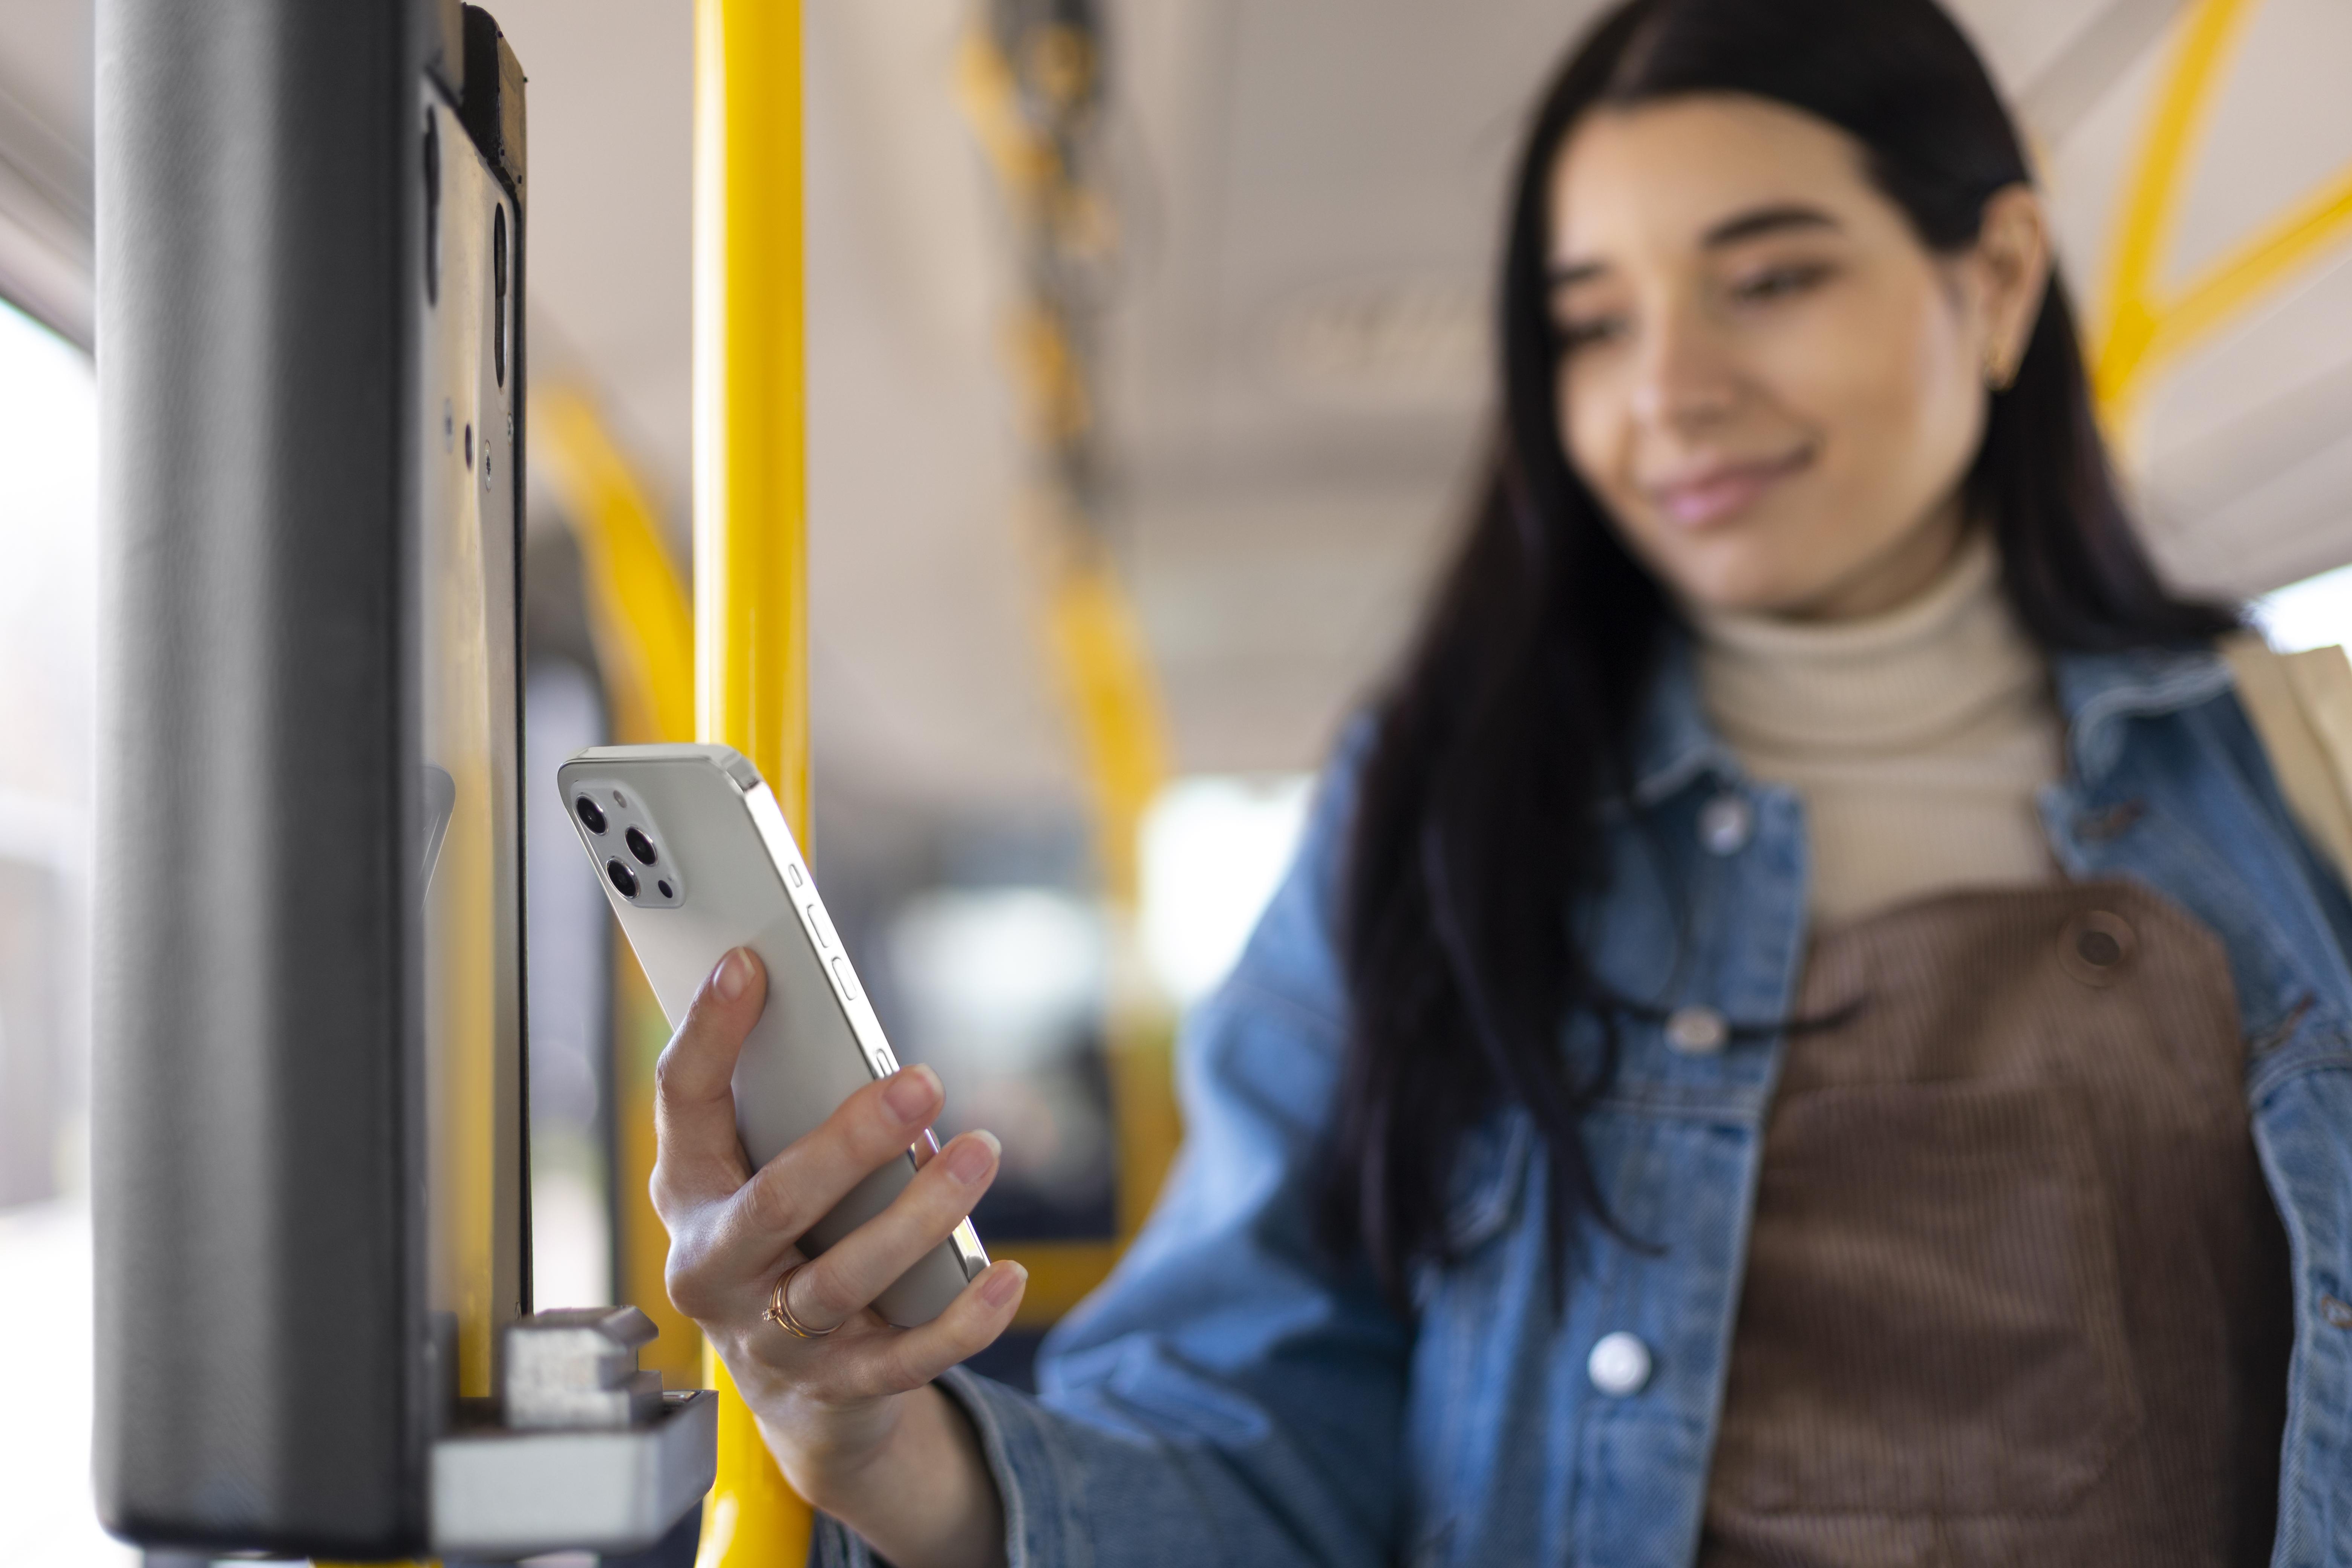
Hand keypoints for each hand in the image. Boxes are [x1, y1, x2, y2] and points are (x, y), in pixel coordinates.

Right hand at [653, 947, 1024, 1567]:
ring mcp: (772, 1335)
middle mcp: (715, 1266)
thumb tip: (874, 1057)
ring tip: (981, 1155)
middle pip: (777, 1201)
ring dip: (921, 1214)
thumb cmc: (790, 1238)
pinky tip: (1007, 1276)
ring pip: (845, 1277)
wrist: (797, 1387)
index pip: (683, 1103)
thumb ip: (796, 1111)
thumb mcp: (768, 1170)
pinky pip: (907, 1357)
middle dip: (850, 1139)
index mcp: (691, 1192)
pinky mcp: (837, 1387)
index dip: (708, 1032)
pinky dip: (963, 1318)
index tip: (747, 961)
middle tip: (922, 1081)